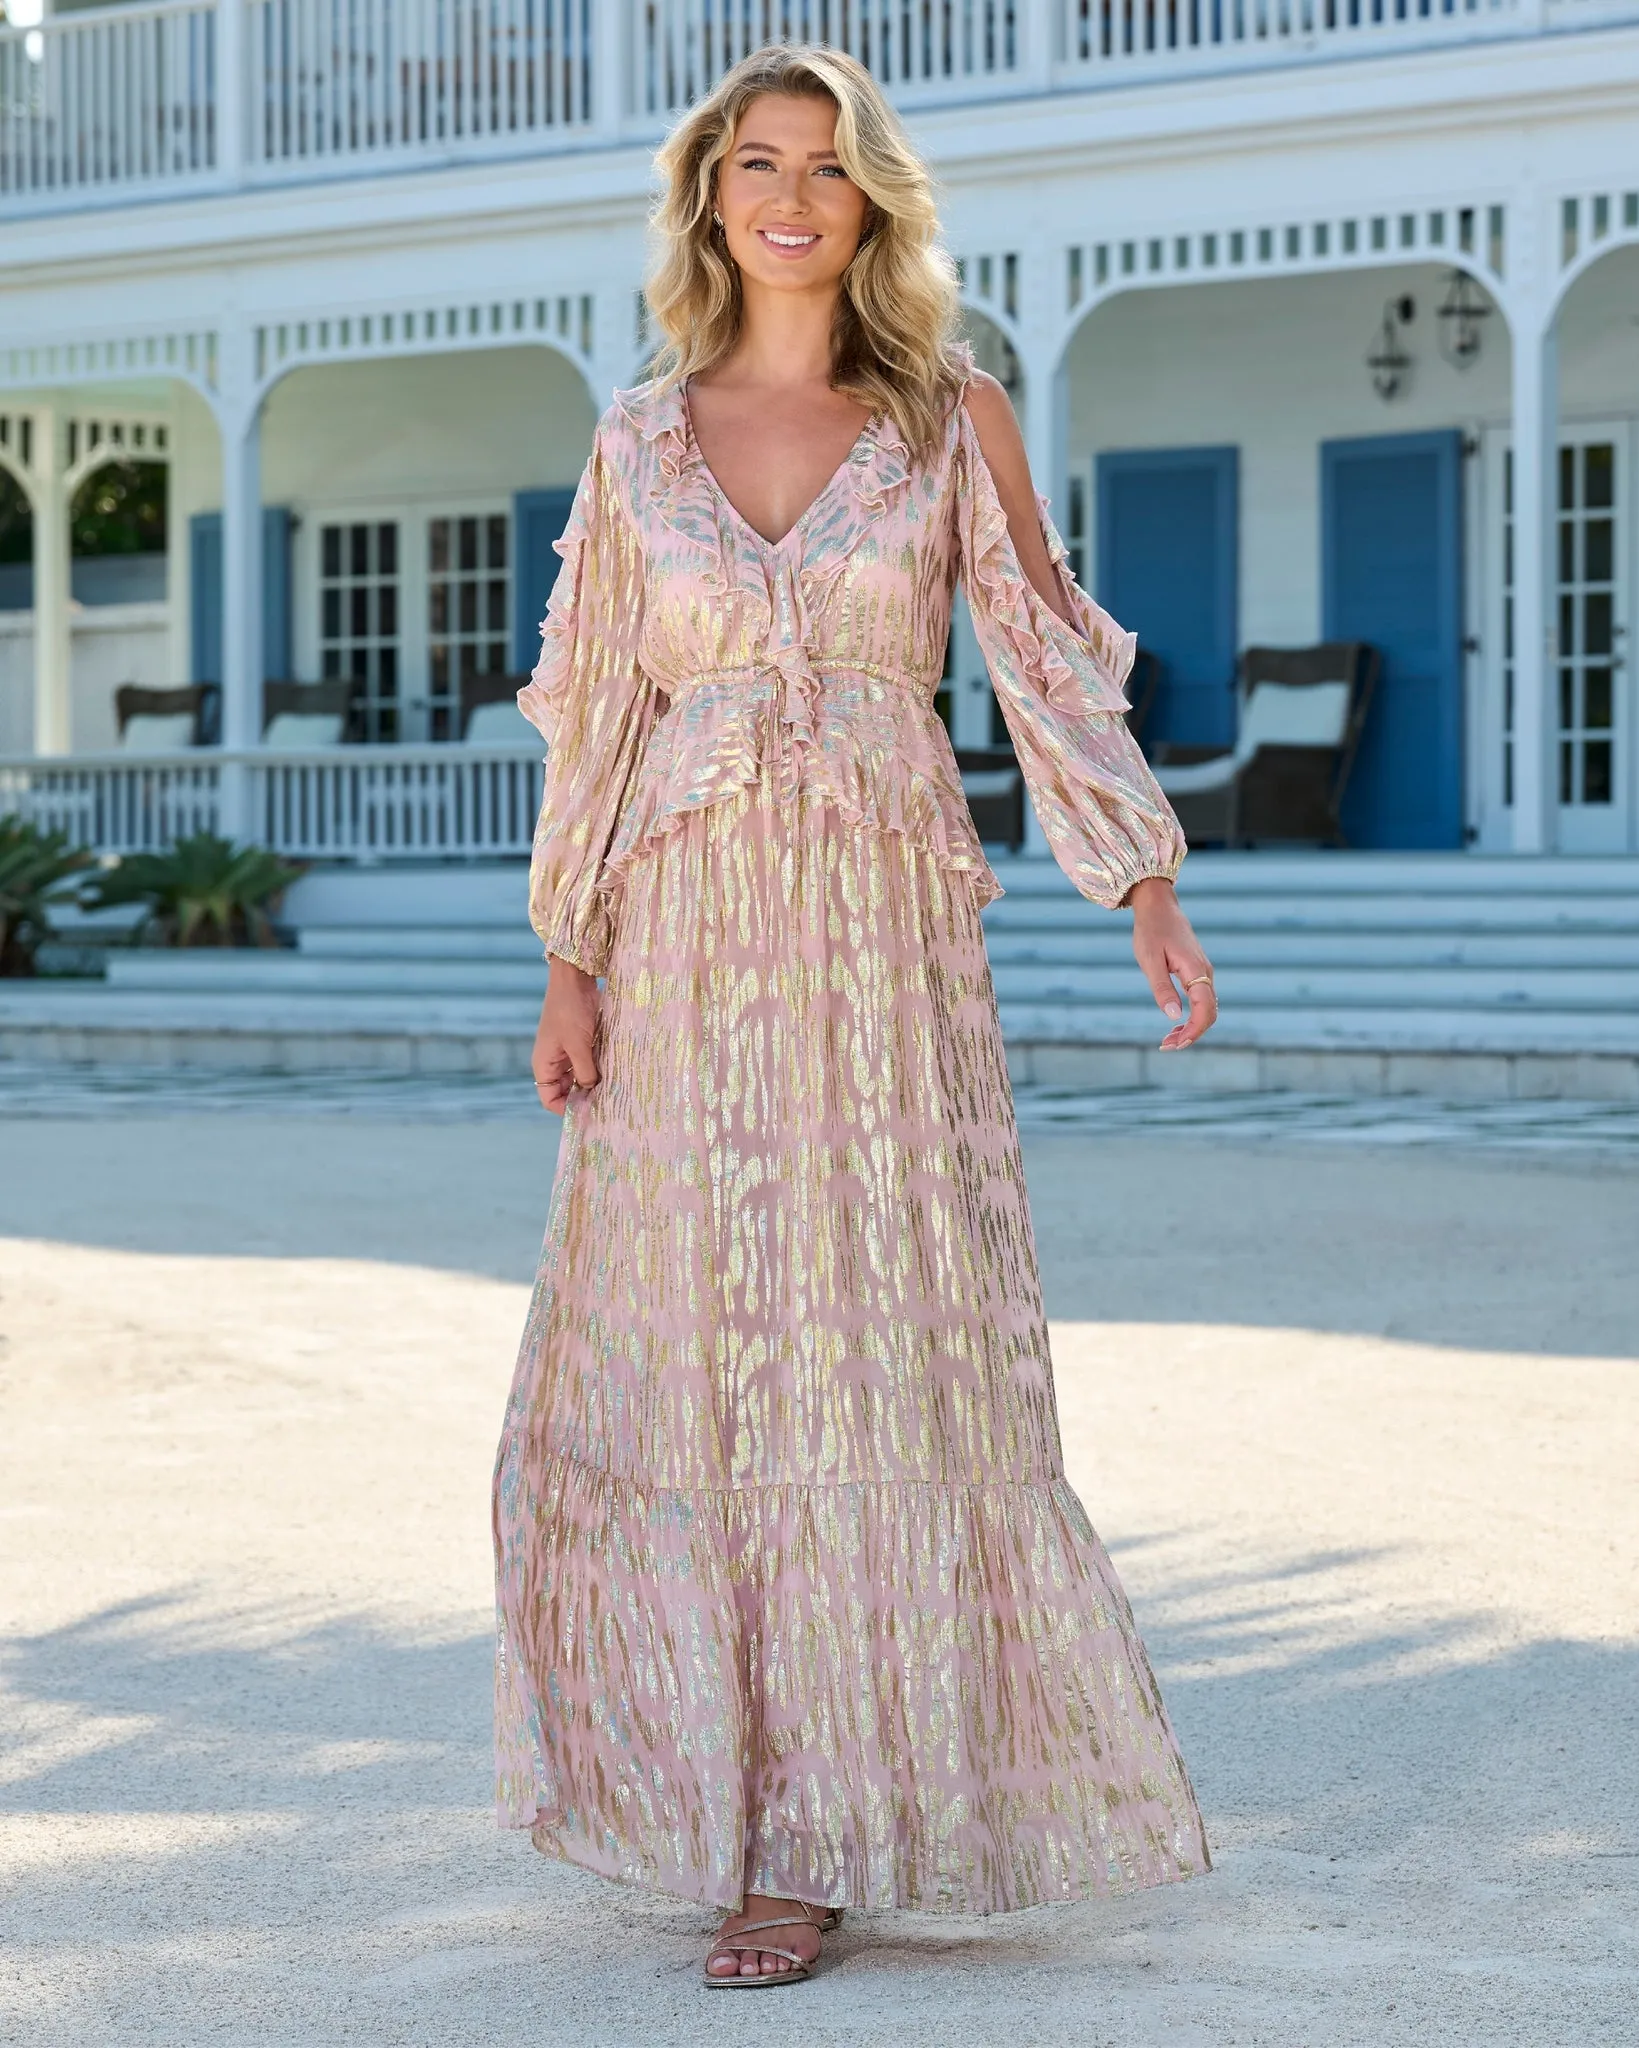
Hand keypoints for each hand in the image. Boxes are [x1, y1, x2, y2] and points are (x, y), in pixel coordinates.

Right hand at [533, 958, 600, 1112]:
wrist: (574, 978)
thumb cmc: (569, 1010)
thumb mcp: (577, 1044)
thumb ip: (585, 1072)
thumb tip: (592, 1092)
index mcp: (544, 1065)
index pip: (550, 1100)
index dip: (567, 1109)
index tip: (590, 1113)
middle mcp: (554, 1062)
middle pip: (566, 1091)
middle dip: (584, 1098)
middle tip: (608, 1104)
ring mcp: (568, 1052)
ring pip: (580, 1078)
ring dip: (594, 1083)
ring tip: (614, 1090)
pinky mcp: (581, 1042)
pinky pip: (589, 1063)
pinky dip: (600, 1069)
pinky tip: (615, 1073)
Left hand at [1127, 877, 1216, 1049]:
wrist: (1158, 906)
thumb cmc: (1151, 930)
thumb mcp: (1149, 960)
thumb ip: (1162, 988)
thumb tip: (1174, 1015)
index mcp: (1196, 970)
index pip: (1205, 1010)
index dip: (1193, 1031)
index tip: (1175, 1044)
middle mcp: (1205, 973)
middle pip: (1209, 1014)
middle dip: (1191, 1034)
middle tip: (1166, 1046)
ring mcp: (1203, 972)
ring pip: (1206, 1008)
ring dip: (1190, 1027)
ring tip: (1167, 1040)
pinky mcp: (1197, 972)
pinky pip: (1201, 999)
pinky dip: (1190, 1015)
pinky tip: (1174, 1022)